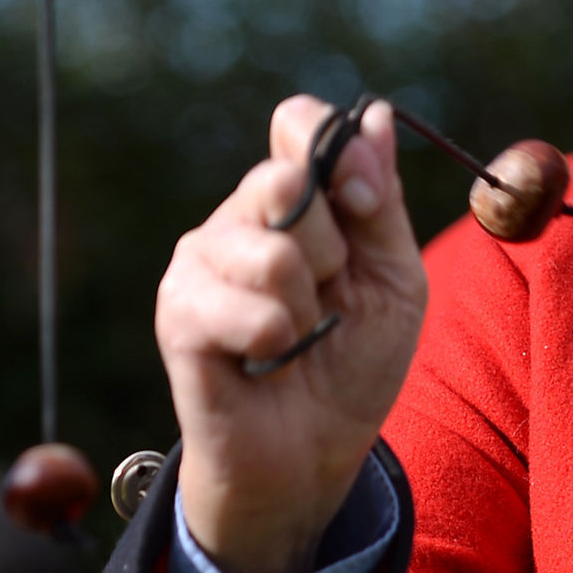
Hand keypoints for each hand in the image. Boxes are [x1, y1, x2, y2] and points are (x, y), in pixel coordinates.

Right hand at [158, 99, 428, 572]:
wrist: (312, 457)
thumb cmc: (351, 366)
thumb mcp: (394, 278)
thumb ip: (380, 198)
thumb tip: (372, 115)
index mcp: (290, 200)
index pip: (297, 124)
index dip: (338, 157)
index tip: (364, 208)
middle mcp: (236, 219)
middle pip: (286, 181)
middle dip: (331, 250)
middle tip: (326, 298)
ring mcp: (200, 263)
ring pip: (269, 251)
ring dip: (304, 309)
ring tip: (294, 339)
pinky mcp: (178, 315)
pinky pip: (239, 306)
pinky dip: (273, 339)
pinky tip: (265, 360)